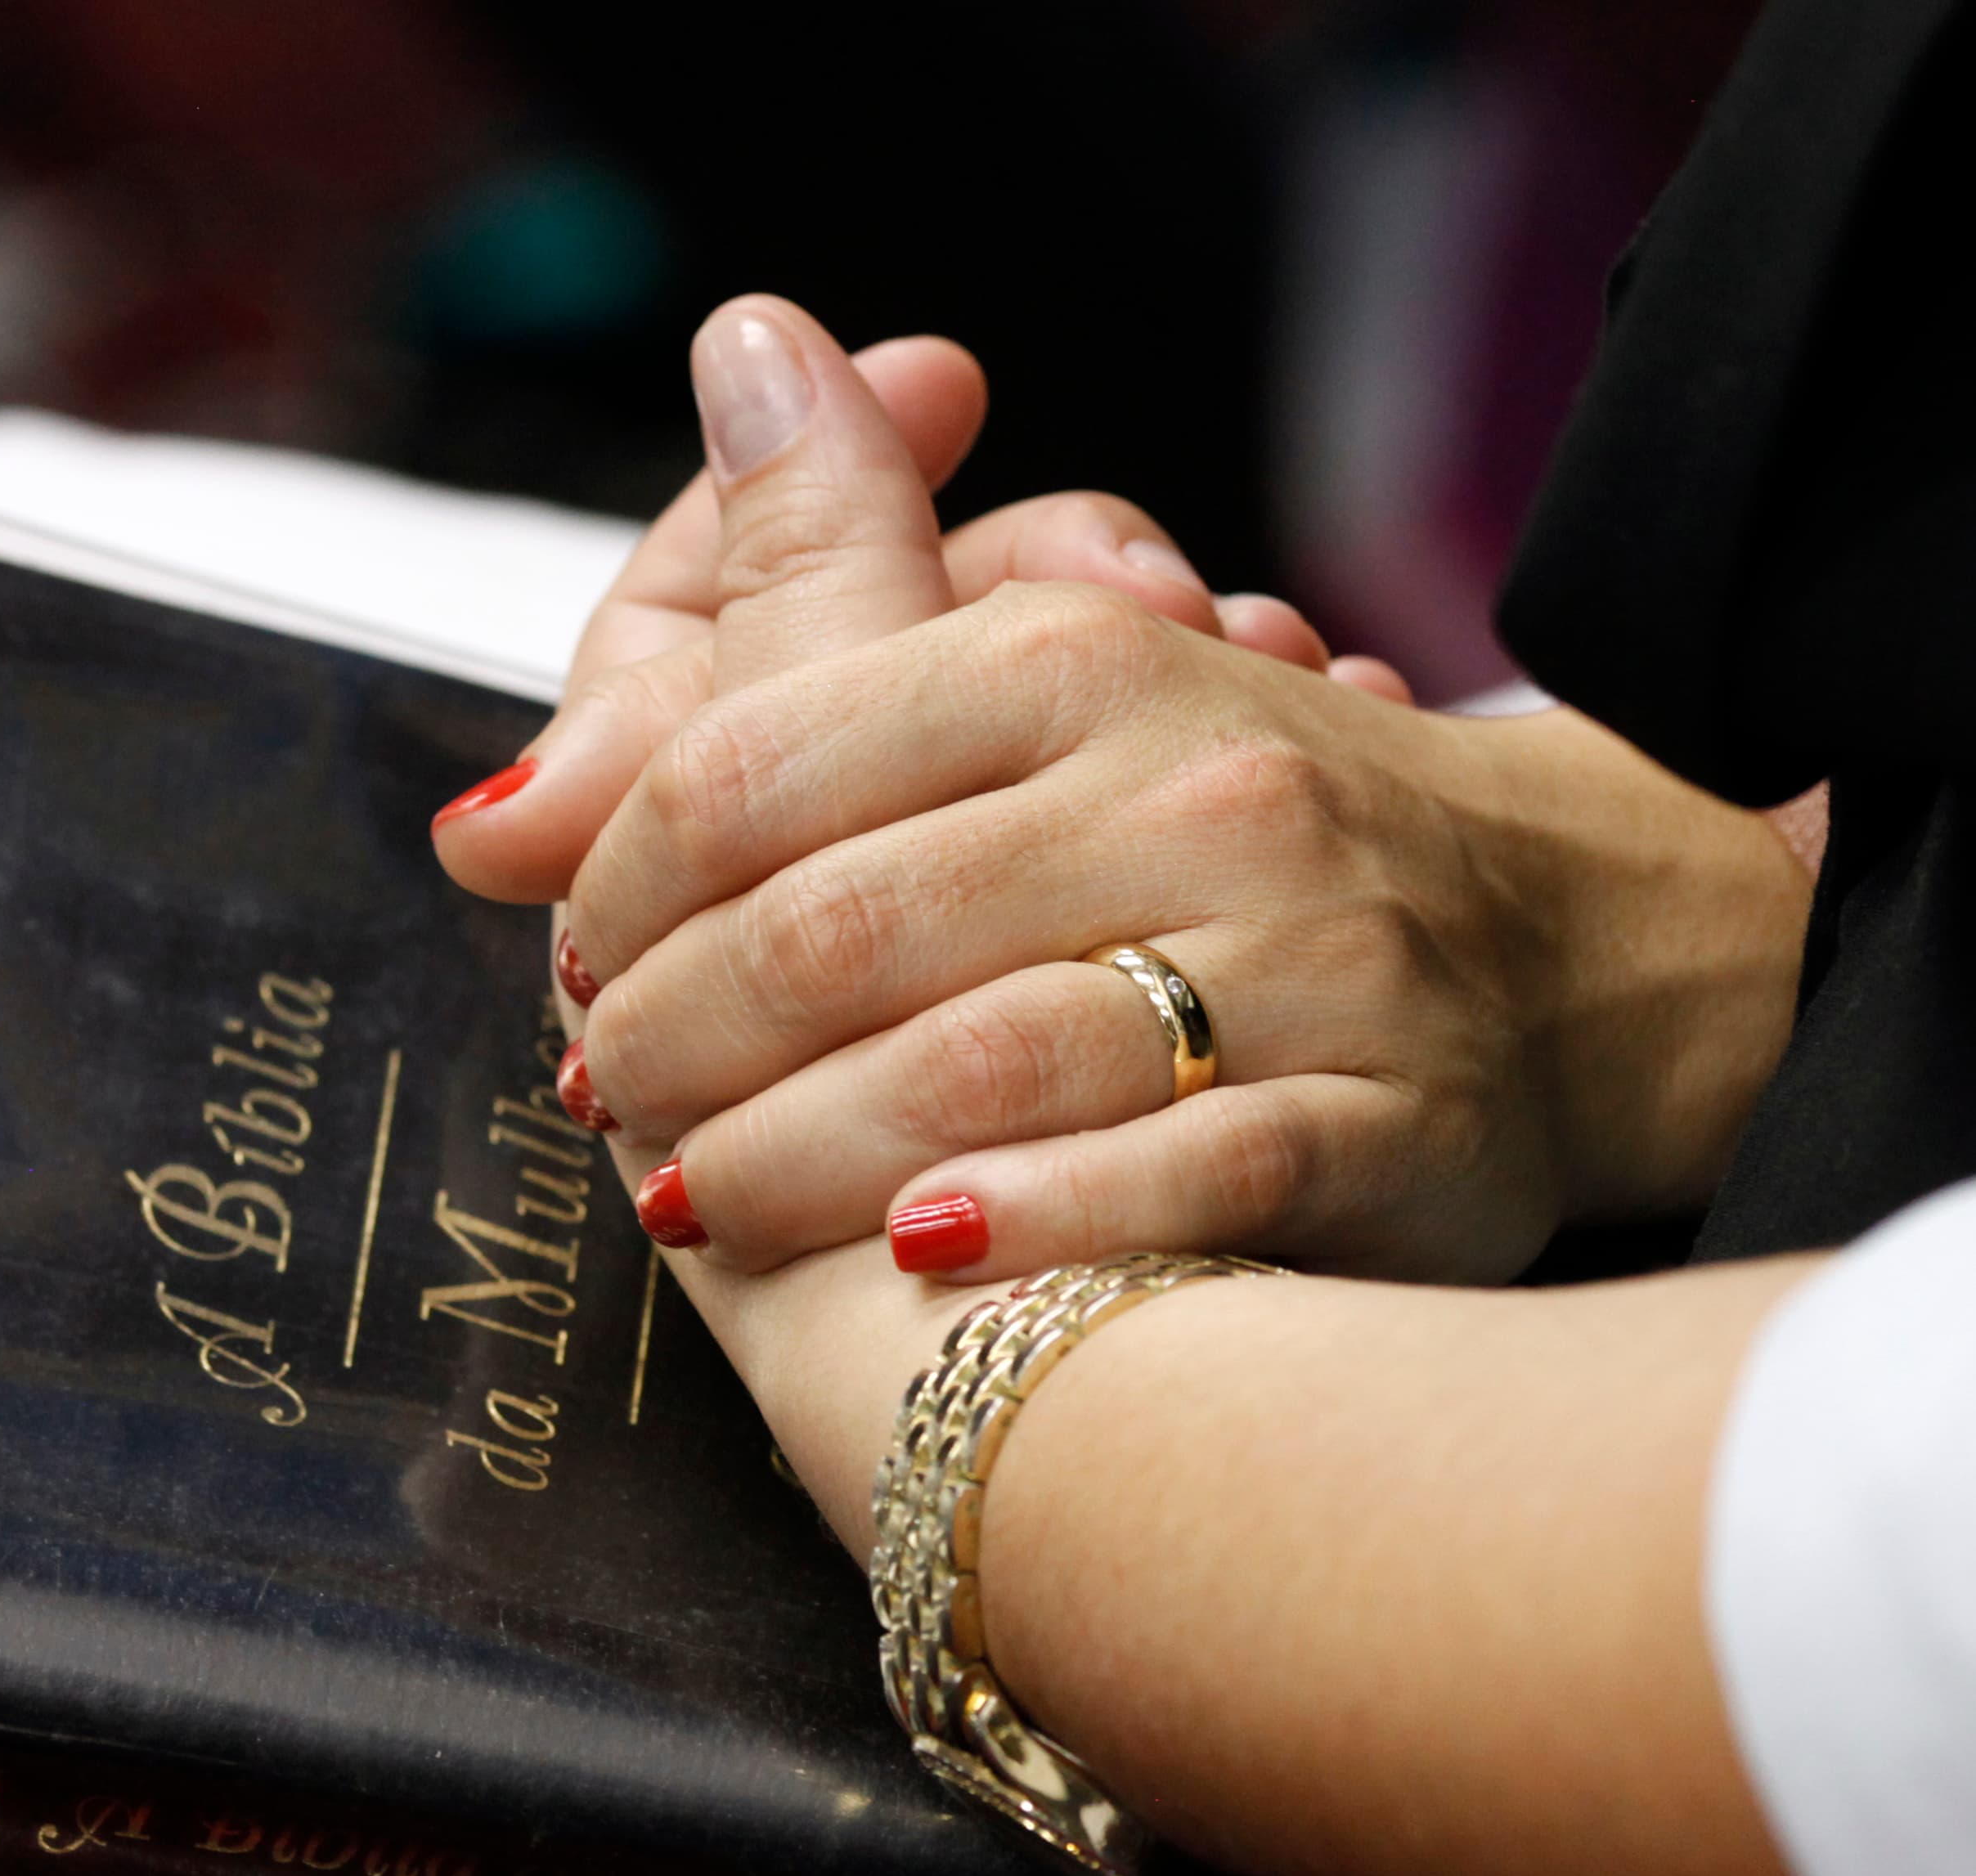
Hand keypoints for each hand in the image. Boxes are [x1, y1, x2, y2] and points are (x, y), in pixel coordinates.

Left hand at [443, 298, 1810, 1282]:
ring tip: (686, 1199)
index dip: (620, 870)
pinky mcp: (1385, 1128)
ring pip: (979, 1067)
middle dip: (673, 1034)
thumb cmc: (1243, 830)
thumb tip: (737, 341)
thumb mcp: (1051, 664)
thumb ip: (855, 572)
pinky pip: (1177, 1181)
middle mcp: (1197, 795)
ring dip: (788, 1155)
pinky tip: (913, 1252)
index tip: (576, 946)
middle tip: (604, 1093)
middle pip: (835, 928)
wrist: (1582, 953)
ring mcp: (1308, 967)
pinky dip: (1024, 1223)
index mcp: (1079, 666)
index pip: (756, 757)